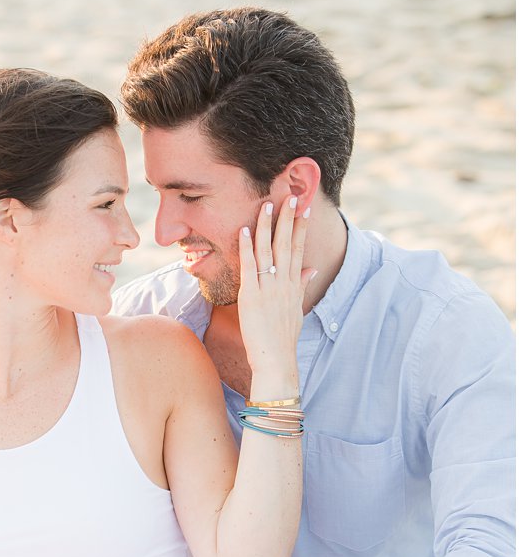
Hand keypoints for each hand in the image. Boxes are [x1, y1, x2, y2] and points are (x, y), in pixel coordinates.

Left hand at [236, 197, 313, 394]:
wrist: (277, 359)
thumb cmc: (284, 336)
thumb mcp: (297, 307)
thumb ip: (302, 284)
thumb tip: (311, 268)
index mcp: (294, 283)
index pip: (300, 249)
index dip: (301, 227)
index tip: (304, 208)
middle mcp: (285, 282)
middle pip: (288, 244)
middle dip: (288, 219)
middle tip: (290, 196)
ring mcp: (269, 288)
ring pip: (269, 251)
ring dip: (267, 226)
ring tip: (267, 204)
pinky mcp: (252, 296)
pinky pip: (249, 266)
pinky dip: (246, 248)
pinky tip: (244, 230)